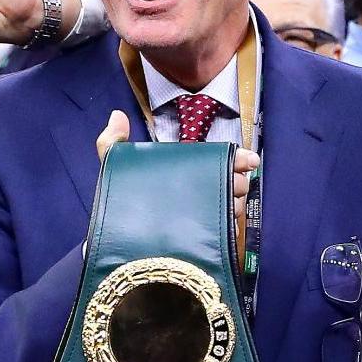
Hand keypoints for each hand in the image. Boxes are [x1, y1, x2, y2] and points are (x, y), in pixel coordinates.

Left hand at [95, 111, 259, 223]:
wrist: (120, 247)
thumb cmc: (120, 205)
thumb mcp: (114, 170)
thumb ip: (111, 142)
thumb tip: (116, 114)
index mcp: (184, 173)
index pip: (218, 160)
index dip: (237, 158)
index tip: (250, 160)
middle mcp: (197, 193)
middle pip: (230, 182)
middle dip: (237, 181)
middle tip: (233, 185)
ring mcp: (203, 216)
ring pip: (232, 205)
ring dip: (234, 203)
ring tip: (226, 205)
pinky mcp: (206, 239)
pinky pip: (227, 230)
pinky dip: (231, 226)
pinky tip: (226, 224)